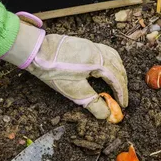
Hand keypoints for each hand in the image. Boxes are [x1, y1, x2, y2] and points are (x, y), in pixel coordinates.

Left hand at [2, 12, 127, 119]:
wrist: (37, 51)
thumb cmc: (55, 71)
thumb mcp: (74, 90)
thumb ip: (93, 103)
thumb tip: (107, 115)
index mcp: (100, 62)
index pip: (117, 79)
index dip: (121, 93)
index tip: (123, 105)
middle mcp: (100, 51)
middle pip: (118, 68)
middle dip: (122, 83)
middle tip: (121, 97)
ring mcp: (93, 46)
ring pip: (114, 58)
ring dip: (118, 71)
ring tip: (118, 83)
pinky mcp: (86, 44)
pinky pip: (106, 52)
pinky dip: (112, 62)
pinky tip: (106, 67)